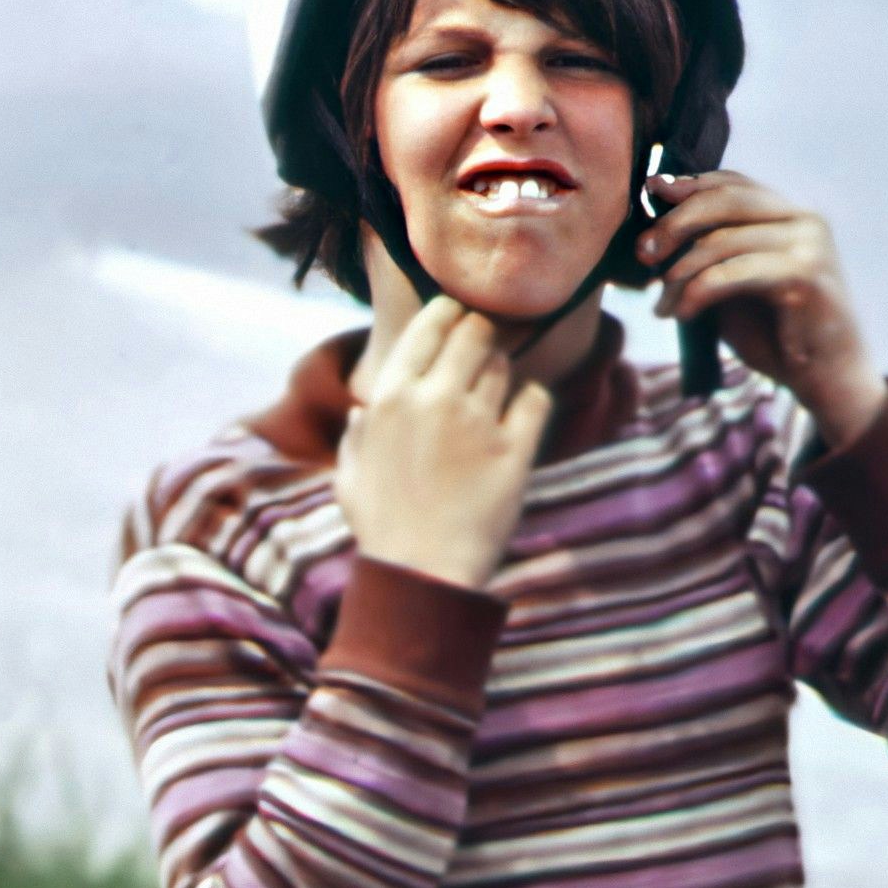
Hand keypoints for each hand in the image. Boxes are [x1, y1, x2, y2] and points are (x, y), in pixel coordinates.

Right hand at [337, 300, 556, 590]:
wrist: (423, 575)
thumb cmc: (383, 529)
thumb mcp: (351, 476)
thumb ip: (357, 436)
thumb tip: (363, 411)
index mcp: (391, 396)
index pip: (431, 325)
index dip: (452, 313)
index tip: (461, 316)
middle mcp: (435, 398)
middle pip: (476, 333)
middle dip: (484, 335)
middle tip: (489, 347)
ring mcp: (477, 422)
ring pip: (504, 366)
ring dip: (504, 373)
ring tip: (497, 395)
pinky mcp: (515, 451)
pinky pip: (537, 399)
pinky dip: (533, 400)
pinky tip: (524, 414)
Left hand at [639, 173, 884, 451]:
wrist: (829, 383)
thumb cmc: (780, 338)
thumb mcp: (738, 286)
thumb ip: (711, 255)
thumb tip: (655, 231)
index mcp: (793, 216)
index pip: (733, 184)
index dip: (689, 184)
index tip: (650, 194)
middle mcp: (806, 221)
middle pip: (726, 199)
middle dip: (675, 223)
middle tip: (644, 253)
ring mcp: (809, 246)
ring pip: (722, 240)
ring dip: (681, 273)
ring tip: (663, 303)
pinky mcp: (804, 277)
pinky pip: (732, 273)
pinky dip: (699, 291)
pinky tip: (683, 314)